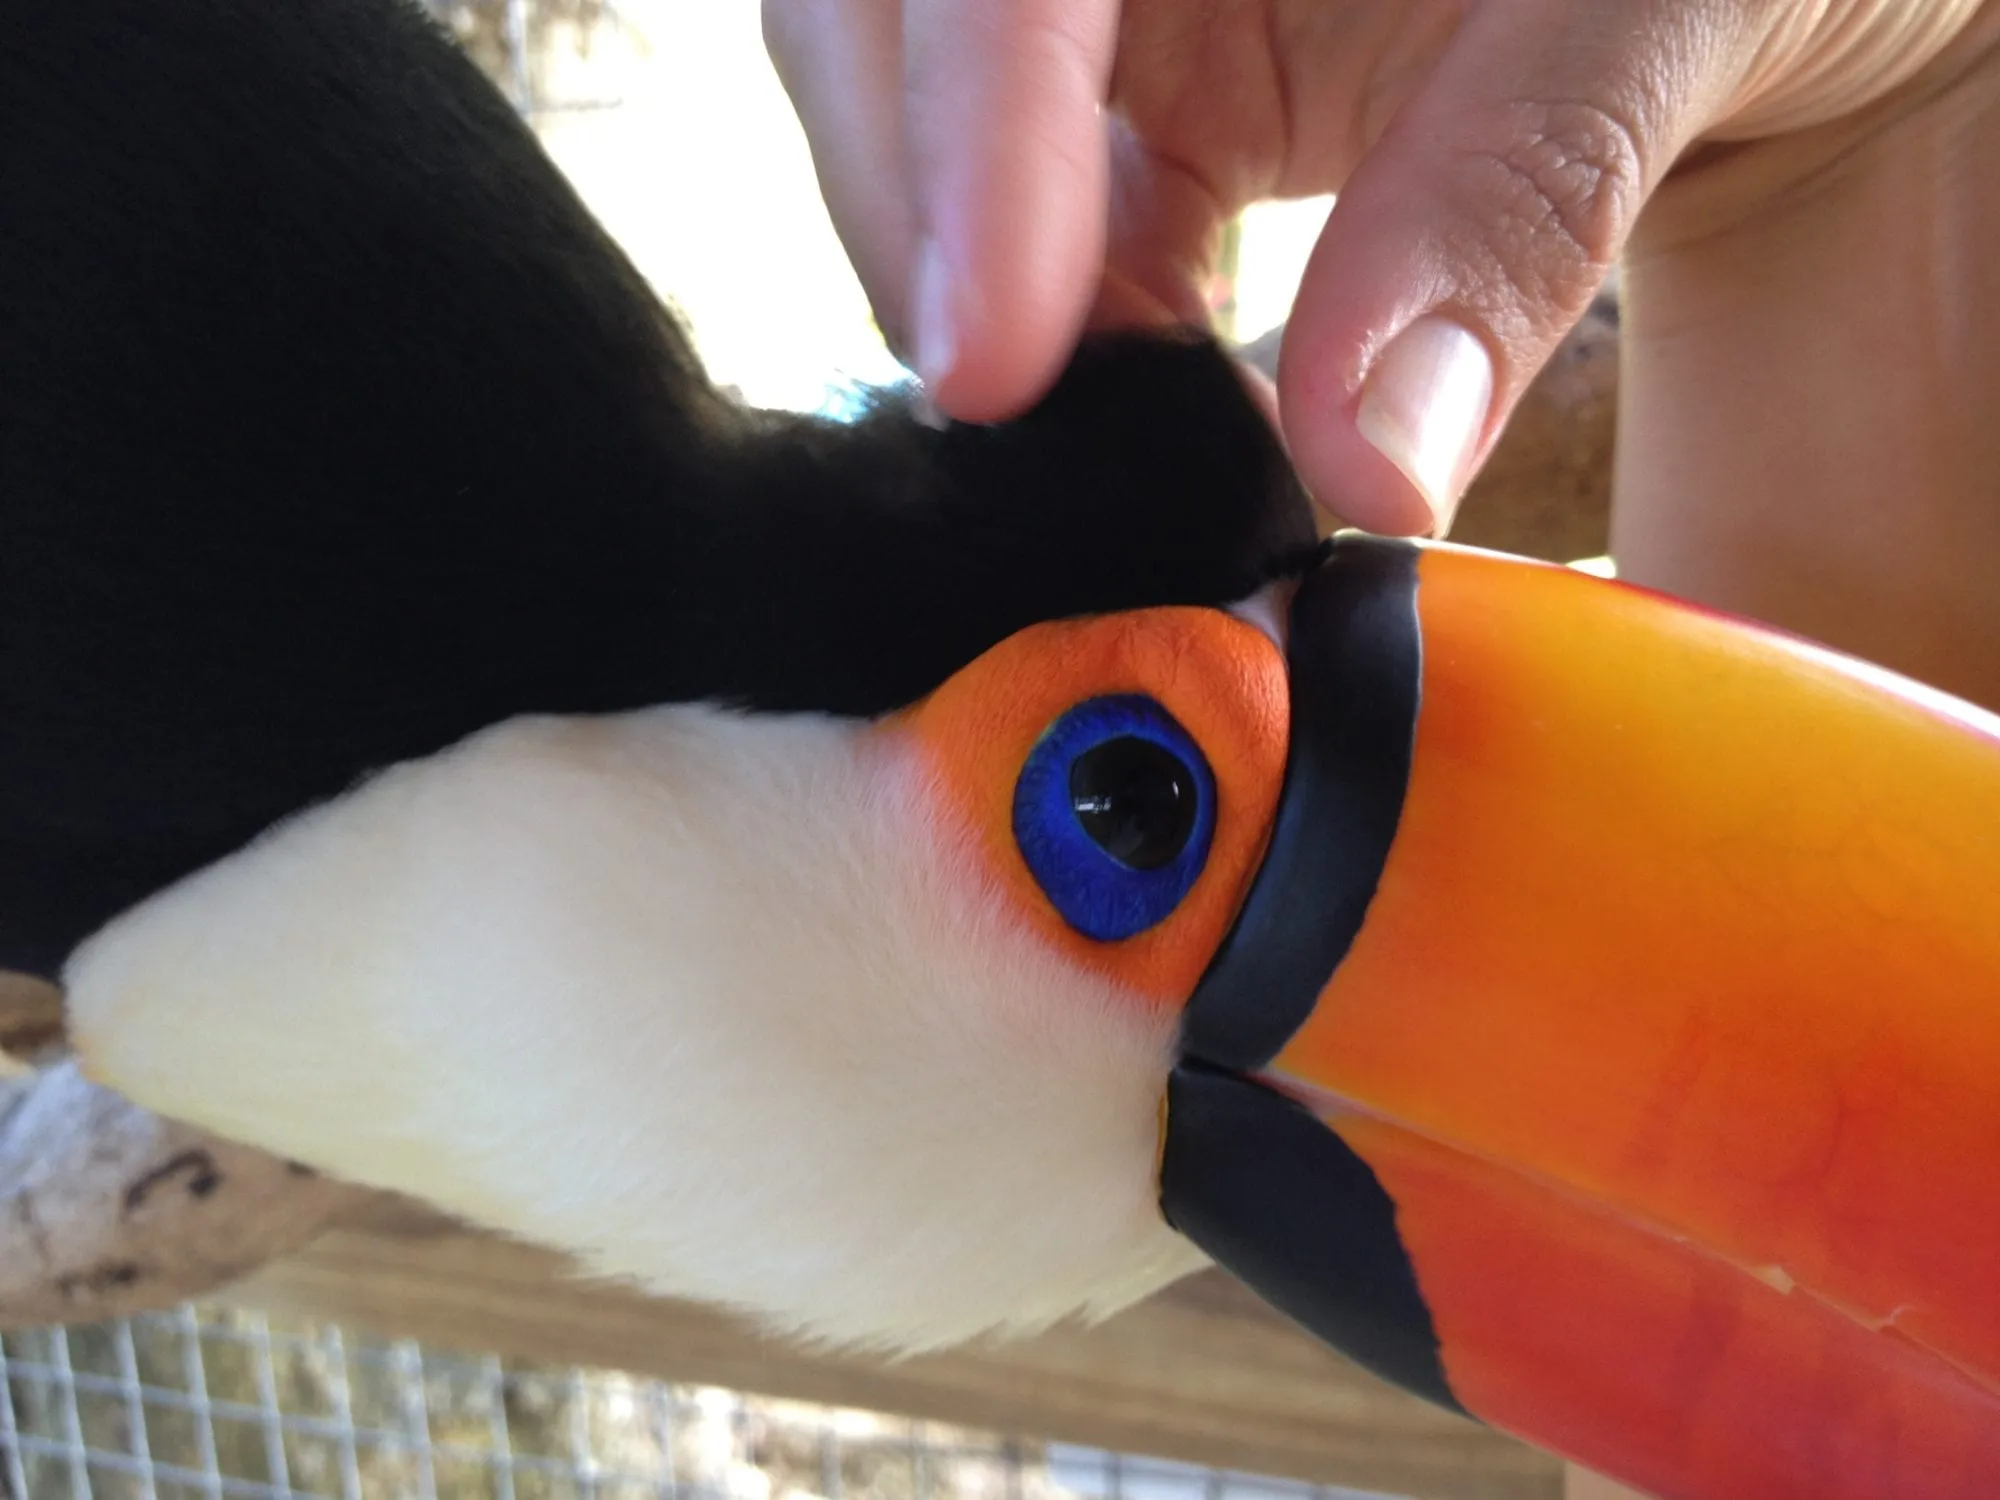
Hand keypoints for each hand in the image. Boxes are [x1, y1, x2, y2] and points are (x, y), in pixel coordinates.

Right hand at [764, 0, 1990, 535]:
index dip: (966, 133)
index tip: (992, 355)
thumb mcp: (1650, 31)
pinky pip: (1023, 202)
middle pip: (881, 15)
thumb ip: (1503, 219)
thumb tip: (1367, 470)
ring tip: (1093, 407)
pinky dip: (1055, 316)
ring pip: (912, 106)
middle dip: (916, 209)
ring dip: (966, 276)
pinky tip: (1140, 384)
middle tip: (1011, 401)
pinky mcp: (1138, 85)